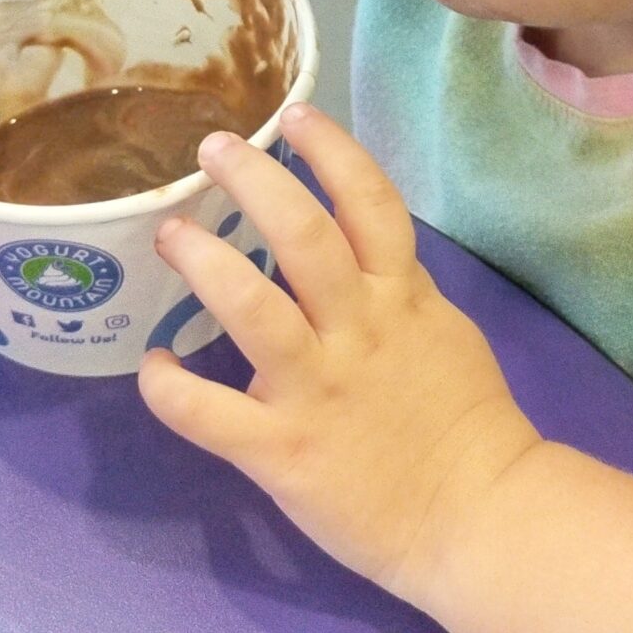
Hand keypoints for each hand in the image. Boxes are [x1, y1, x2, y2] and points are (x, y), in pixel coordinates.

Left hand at [138, 104, 544, 602]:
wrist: (480, 516)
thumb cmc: (466, 425)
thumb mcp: (444, 335)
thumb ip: (398, 295)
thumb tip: (358, 261)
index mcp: (401, 297)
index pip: (368, 203)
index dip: (331, 152)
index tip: (294, 116)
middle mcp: (357, 328)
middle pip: (302, 234)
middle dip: (253, 181)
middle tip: (212, 151)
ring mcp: (316, 387)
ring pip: (250, 306)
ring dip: (203, 262)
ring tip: (171, 234)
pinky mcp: (282, 449)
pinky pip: (210, 411)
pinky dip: (170, 388)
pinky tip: (152, 369)